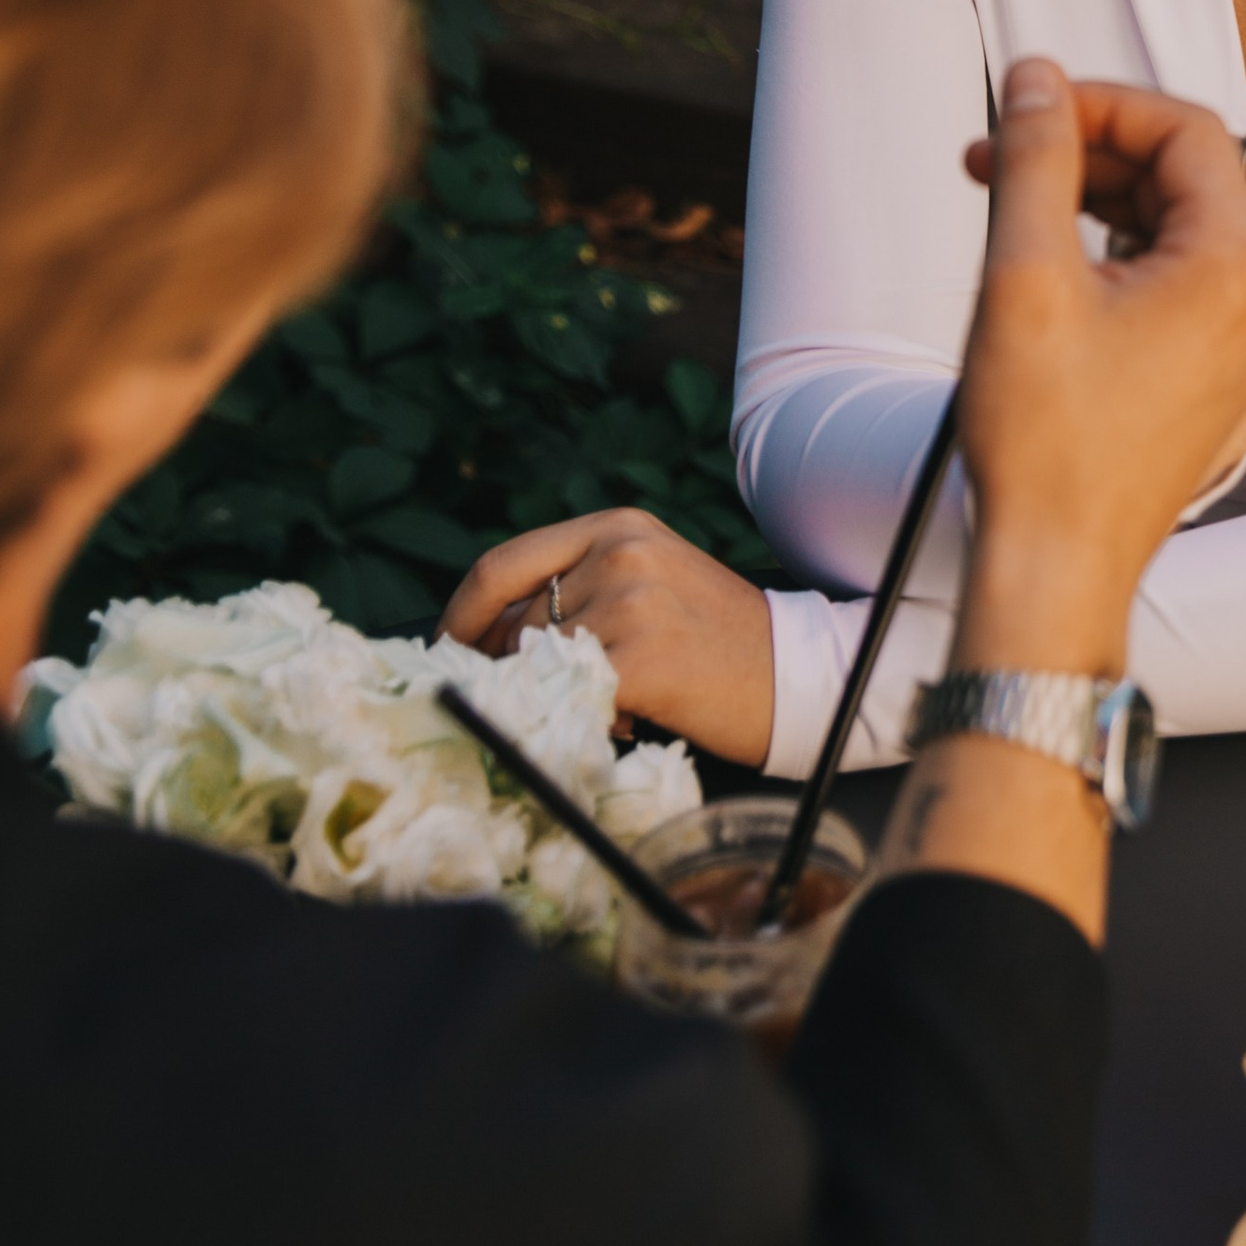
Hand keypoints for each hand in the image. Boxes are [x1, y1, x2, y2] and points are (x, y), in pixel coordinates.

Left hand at [436, 511, 776, 767]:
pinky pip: (568, 700)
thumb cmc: (720, 639)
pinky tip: (627, 719)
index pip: (502, 565)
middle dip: (516, 670)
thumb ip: (578, 587)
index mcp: (618, 526)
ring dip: (558, 696)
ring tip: (615, 701)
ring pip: (536, 667)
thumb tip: (487, 635)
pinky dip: (583, 719)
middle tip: (556, 697)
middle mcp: (619, 552)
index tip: (446, 653)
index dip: (461, 617)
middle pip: (513, 623)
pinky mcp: (637, 659)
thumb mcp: (651, 581)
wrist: (799, 673)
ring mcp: (628, 603)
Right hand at [947, 59, 1245, 674]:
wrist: (1060, 565)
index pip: (1188, 132)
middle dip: (1131, 147)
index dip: (1103, 108)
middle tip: (1042, 158)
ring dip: (1194, 185)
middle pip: (1238, 163)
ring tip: (1094, 188)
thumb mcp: (1022, 278)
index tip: (1032, 116)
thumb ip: (1040, 159)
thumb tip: (1040, 79)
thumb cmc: (1044, 443)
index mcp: (1238, 266)